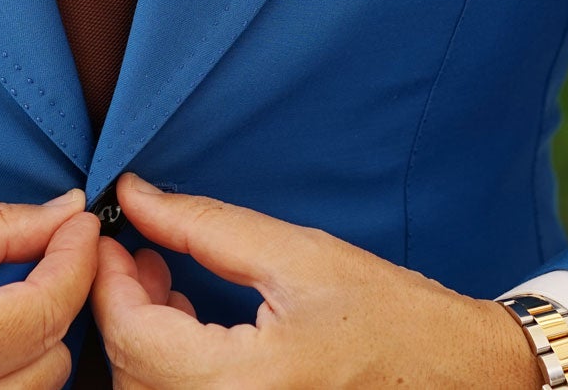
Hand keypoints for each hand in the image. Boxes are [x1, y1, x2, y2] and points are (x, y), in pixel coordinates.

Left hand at [88, 173, 541, 388]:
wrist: (462, 379)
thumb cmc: (395, 318)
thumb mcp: (298, 255)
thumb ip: (204, 226)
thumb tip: (133, 196)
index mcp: (245, 382)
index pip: (131, 335)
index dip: (105, 278)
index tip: (108, 232)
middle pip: (130, 371)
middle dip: (119, 305)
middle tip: (138, 249)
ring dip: (140, 336)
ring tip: (166, 279)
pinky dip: (165, 365)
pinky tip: (189, 321)